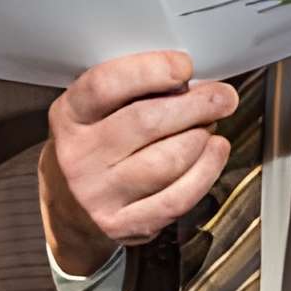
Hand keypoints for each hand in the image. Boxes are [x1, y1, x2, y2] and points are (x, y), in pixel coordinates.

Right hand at [39, 52, 236, 275]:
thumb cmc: (95, 146)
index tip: (184, 66)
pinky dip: (206, 170)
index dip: (150, 70)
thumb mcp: (95, 110)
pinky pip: (178, 197)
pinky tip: (213, 152)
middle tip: (221, 98)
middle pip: (145, 122)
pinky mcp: (121, 223)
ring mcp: (98, 193)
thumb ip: (134, 92)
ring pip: (167, 161)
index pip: (105, 85)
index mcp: (69, 116)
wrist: (70, 205)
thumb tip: (194, 83)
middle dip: (194, 106)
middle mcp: (78, 155)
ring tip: (209, 127)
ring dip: (201, 138)